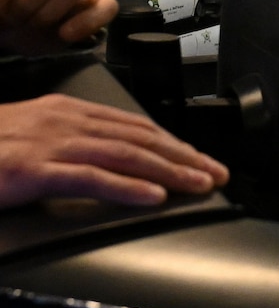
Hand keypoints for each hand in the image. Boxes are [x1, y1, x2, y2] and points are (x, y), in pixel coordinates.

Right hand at [0, 94, 227, 208]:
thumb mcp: (31, 136)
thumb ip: (69, 142)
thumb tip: (109, 161)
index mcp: (67, 110)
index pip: (135, 126)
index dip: (174, 143)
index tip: (202, 159)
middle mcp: (65, 120)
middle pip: (140, 138)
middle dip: (184, 157)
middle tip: (217, 174)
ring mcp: (49, 143)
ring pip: (125, 155)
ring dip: (170, 171)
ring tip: (200, 185)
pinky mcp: (32, 170)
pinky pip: (90, 177)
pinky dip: (127, 186)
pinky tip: (153, 196)